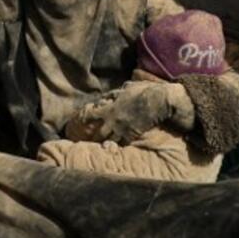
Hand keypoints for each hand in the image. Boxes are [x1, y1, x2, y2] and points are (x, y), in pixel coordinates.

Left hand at [74, 81, 194, 143]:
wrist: (157, 101)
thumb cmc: (143, 91)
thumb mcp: (126, 88)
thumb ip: (116, 93)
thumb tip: (109, 95)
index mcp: (110, 108)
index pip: (92, 114)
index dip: (87, 118)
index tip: (82, 121)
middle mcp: (113, 120)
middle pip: (100, 133)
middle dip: (94, 137)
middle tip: (90, 141)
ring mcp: (123, 129)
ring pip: (111, 140)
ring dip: (107, 143)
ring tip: (102, 148)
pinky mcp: (133, 135)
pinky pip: (124, 143)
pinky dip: (121, 145)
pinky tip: (118, 149)